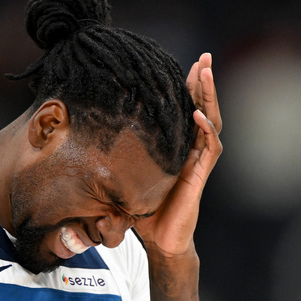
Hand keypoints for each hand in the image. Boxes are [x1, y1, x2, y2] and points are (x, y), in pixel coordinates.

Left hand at [134, 53, 221, 256]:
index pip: (186, 111)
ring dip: (209, 98)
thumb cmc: (146, 212)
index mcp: (178, 149)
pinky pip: (208, 149)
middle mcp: (192, 152)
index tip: (187, 64)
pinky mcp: (199, 177)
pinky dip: (205, 131)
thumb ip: (120, 159)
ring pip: (211, 122)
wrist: (161, 242)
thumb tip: (89, 138)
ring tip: (205, 74)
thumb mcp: (129, 177)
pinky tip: (198, 116)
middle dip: (204, 83)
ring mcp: (199, 163)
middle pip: (204, 109)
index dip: (189, 88)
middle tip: (205, 58)